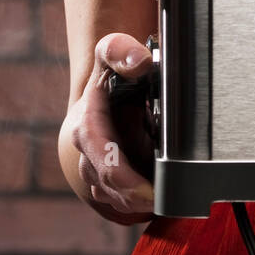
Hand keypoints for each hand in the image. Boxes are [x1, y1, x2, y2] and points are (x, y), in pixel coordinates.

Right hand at [65, 32, 155, 224]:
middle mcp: (87, 155)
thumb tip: (139, 62)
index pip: (103, 161)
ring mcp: (97, 172)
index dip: (125, 180)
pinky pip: (123, 202)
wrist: (105, 87)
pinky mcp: (110, 183)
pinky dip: (141, 204)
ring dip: (139, 202)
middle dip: (137, 197)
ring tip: (166, 197)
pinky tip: (161, 198)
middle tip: (167, 201)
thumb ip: (121, 51)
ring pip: (116, 199)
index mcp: (87, 127)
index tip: (149, 193)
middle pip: (111, 187)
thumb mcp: (113, 51)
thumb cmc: (111, 70)